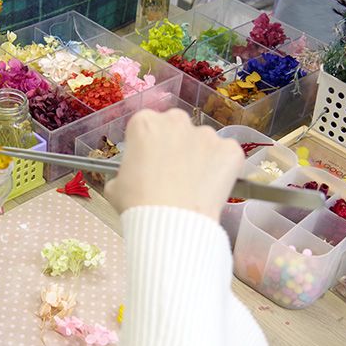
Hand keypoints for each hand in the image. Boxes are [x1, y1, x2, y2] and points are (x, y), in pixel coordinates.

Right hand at [104, 109, 244, 221]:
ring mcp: (206, 134)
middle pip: (176, 127)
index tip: (150, 162)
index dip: (148, 146)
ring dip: (199, 157)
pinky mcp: (230, 150)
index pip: (147, 126)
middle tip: (172, 173)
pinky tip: (211, 187)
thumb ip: (125, 172)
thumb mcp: (116, 186)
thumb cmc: (138, 205)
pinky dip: (222, 168)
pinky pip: (226, 155)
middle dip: (175, 145)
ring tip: (193, 185)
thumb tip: (132, 177)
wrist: (170, 225)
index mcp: (145, 123)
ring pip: (202, 141)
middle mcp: (176, 121)